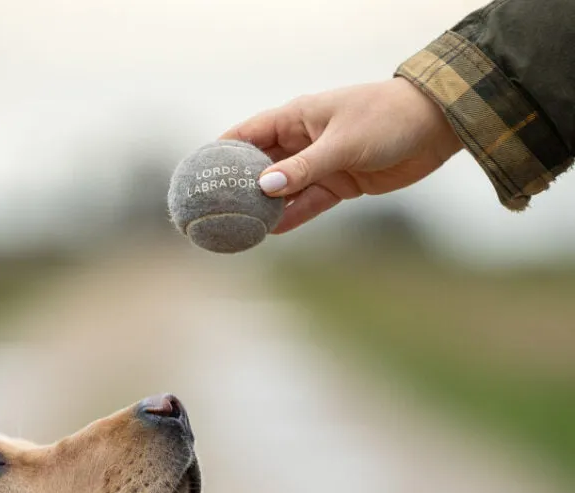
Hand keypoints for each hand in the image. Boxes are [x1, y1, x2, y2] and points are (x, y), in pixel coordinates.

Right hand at [221, 78, 462, 232]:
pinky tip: (271, 232)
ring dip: (264, 208)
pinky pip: (307, 204)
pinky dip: (291, 217)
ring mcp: (319, 164)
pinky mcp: (338, 184)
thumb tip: (264, 188)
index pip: (248, 134)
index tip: (198, 173)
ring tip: (238, 229)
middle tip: (213, 210)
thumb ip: (303, 168)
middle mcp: (303, 141)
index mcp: (298, 117)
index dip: (221, 152)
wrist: (435, 127)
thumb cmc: (387, 119)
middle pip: (260, 167)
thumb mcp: (341, 144)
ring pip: (282, 190)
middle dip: (238, 188)